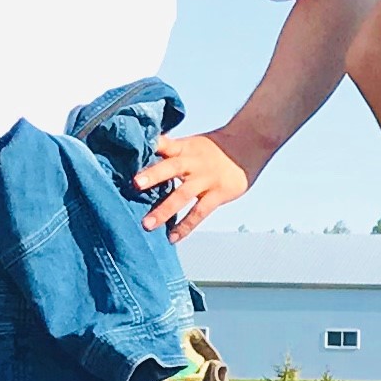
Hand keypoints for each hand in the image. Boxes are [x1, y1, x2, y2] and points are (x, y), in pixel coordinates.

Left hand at [133, 131, 257, 237]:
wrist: (249, 146)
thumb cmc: (215, 148)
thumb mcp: (192, 144)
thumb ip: (170, 152)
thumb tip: (142, 158)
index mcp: (185, 148)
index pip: (164, 143)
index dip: (149, 145)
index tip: (131, 149)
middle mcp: (194, 162)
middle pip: (171, 167)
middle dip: (153, 175)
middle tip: (135, 184)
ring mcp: (206, 179)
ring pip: (183, 194)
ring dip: (164, 210)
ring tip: (147, 225)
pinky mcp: (218, 194)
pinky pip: (199, 212)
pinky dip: (185, 225)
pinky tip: (172, 237)